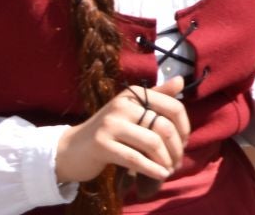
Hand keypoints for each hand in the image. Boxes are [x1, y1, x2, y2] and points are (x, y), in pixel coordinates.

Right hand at [55, 79, 190, 186]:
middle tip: (177, 161)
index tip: (184, 143)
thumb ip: (157, 96)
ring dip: (165, 160)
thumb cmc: (108, 130)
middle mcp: (123, 105)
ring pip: (152, 143)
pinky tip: (161, 174)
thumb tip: (181, 80)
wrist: (70, 149)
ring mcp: (110, 125)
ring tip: (169, 169)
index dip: (184, 127)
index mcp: (134, 94)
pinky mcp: (101, 145)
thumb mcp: (132, 110)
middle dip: (176, 147)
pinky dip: (152, 168)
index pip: (173, 107)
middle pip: (164, 126)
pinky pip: (134, 158)